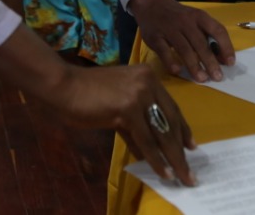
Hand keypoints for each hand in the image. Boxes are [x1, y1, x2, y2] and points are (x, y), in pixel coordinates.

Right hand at [56, 63, 196, 183]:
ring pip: (162, 132)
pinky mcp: (128, 109)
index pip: (171, 106)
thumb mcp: (118, 104)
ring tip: (182, 177)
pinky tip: (163, 172)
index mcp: (148, 76)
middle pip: (171, 120)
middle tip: (190, 170)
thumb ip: (135, 122)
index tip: (191, 146)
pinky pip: (146, 140)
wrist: (64, 86)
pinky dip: (156, 159)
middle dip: (181, 149)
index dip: (182, 128)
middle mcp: (148, 83)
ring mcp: (139, 94)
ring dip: (173, 158)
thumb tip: (148, 150)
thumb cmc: (87, 94)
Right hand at [126, 0, 234, 82]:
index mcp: (200, 16)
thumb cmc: (180, 17)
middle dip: (210, 62)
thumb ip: (208, 36)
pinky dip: (171, 61)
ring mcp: (170, 29)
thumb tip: (223, 59)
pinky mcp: (155, 36)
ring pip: (184, 49)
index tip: (230, 63)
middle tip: (218, 77)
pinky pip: (164, 50)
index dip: (226, 47)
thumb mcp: (196, 20)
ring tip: (202, 79)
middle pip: (201, 43)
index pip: (217, 30)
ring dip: (194, 66)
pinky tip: (178, 71)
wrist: (153, 4)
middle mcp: (186, 22)